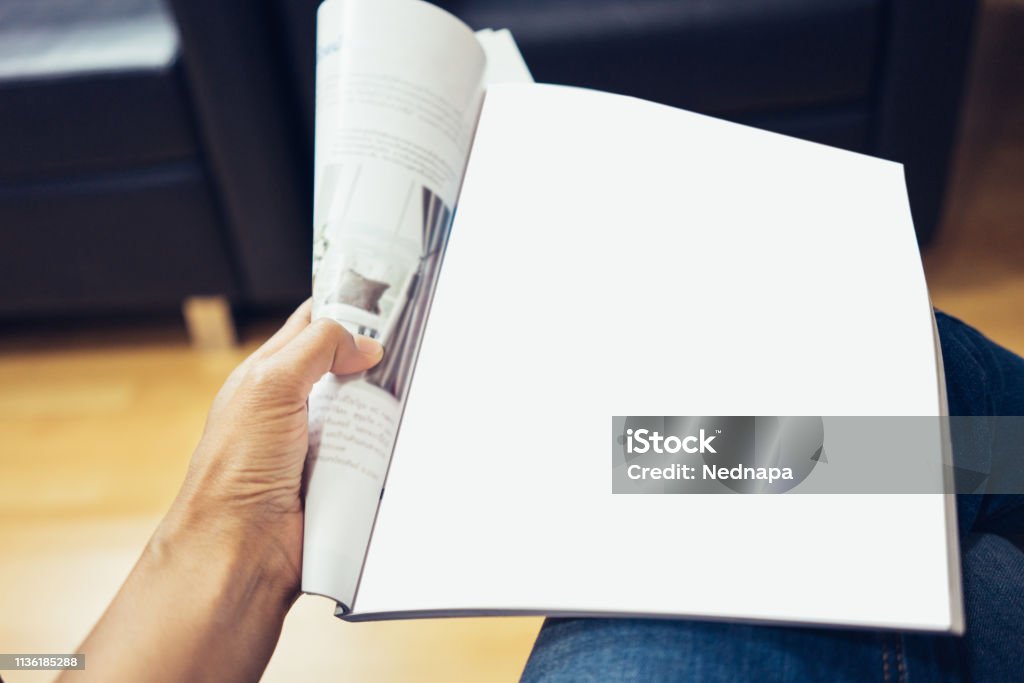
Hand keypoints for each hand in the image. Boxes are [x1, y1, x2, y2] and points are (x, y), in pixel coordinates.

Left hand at [67, 300, 382, 682]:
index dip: (346, 307)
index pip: (312, 325)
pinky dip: (391, 447)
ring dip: (387, 407)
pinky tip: (405, 439)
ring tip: (409, 395)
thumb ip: (316, 348)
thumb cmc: (236, 468)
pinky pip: (378, 453)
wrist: (243, 548)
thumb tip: (366, 345)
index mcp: (269, 375)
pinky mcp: (342, 479)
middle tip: (410, 347)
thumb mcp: (268, 385)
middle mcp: (296, 406)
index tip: (385, 296)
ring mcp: (321, 444)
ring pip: (370, 410)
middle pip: (350, 368)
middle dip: (378, 359)